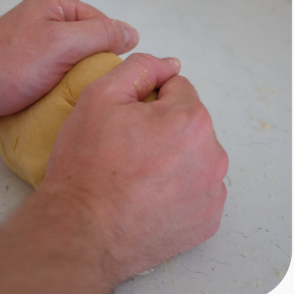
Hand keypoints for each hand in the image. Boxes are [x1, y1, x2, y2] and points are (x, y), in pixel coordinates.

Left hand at [0, 0, 138, 125]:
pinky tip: (59, 100)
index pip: (106, 27)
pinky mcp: (32, 64)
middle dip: (93, 68)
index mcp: (58, 1)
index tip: (97, 76)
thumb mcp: (62, 44)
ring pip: (79, 63)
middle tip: (82, 88)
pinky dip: (65, 88)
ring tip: (69, 96)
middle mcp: (49, 17)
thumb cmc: (7, 66)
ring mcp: (40, 41)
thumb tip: (133, 34)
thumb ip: (101, 35)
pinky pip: (63, 75)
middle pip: (94, 45)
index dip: (108, 53)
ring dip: (79, 81)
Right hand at [38, 53, 228, 281]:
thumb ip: (139, 68)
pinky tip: (150, 199)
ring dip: (174, 161)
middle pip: (190, 125)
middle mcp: (213, 154)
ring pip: (195, 159)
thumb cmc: (87, 167)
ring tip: (137, 178)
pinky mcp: (208, 221)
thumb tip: (169, 63)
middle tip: (127, 152)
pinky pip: (198, 193)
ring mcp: (213, 191)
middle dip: (164, 131)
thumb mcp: (99, 97)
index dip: (147, 100)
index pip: (177, 89)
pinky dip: (179, 193)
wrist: (81, 230)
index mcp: (192, 119)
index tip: (126, 122)